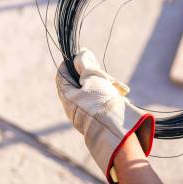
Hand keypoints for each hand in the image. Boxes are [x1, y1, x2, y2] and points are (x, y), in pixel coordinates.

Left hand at [56, 49, 153, 182]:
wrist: (116, 130)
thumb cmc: (101, 102)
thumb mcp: (93, 78)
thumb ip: (85, 64)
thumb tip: (81, 53)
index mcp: (66, 95)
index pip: (63, 73)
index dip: (71, 62)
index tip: (83, 56)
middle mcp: (73, 104)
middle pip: (80, 81)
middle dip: (94, 74)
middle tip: (105, 74)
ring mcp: (85, 111)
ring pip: (93, 89)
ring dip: (105, 84)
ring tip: (117, 87)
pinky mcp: (98, 116)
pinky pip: (102, 99)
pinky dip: (109, 93)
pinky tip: (120, 94)